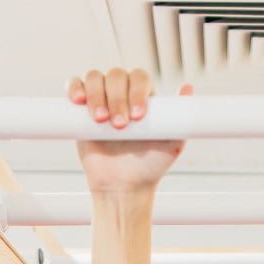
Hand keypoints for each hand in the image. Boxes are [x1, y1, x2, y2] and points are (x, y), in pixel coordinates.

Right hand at [68, 69, 191, 192]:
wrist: (123, 187)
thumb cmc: (149, 167)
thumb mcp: (172, 146)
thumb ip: (180, 120)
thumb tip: (188, 88)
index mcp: (143, 97)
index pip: (139, 78)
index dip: (137, 92)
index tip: (138, 117)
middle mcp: (122, 93)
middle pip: (116, 75)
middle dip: (117, 98)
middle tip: (120, 126)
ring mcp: (100, 98)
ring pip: (95, 77)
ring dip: (97, 95)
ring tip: (101, 121)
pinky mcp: (81, 109)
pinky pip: (74, 86)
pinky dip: (74, 88)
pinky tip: (79, 101)